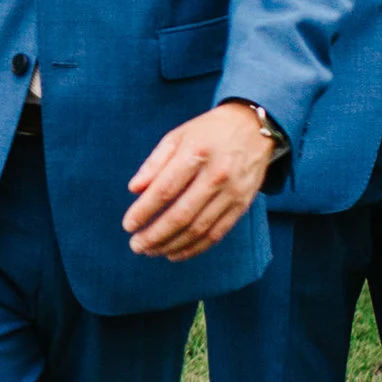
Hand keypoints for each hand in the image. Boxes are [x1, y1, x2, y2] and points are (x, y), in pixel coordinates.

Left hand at [124, 100, 271, 259]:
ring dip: (172, 245)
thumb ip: (154, 163)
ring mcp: (232, 193)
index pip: (165, 190)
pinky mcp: (242, 205)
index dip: (144, 211)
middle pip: (181, 215)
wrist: (254, 128)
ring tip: (152, 251)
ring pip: (198, 229)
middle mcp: (216, 175)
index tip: (128, 225)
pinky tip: (175, 253)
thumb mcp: (177, 136)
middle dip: (155, 235)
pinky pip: (216, 233)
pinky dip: (195, 248)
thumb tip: (134, 189)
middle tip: (136, 245)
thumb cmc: (208, 132)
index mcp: (196, 154)